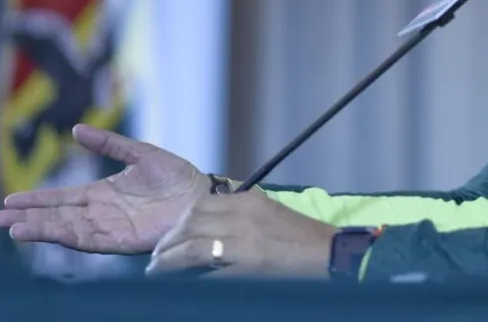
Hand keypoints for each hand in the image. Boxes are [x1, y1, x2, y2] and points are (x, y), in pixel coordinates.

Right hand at [0, 124, 208, 254]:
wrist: (202, 196)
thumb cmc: (177, 176)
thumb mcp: (141, 153)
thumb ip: (110, 143)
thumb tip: (77, 129)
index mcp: (103, 193)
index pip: (63, 198)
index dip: (37, 200)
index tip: (10, 201)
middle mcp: (102, 212)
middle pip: (58, 215)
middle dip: (30, 217)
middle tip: (1, 218)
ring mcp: (110, 227)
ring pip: (67, 229)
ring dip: (42, 229)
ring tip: (15, 228)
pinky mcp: (121, 240)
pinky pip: (88, 240)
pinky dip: (66, 237)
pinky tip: (48, 233)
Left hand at [145, 188, 336, 278]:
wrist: (329, 255)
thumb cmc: (302, 238)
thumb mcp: (269, 213)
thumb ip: (241, 214)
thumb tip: (208, 226)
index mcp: (249, 201)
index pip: (200, 205)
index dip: (179, 222)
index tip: (170, 236)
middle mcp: (243, 217)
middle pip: (190, 223)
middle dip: (168, 240)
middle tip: (157, 256)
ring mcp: (244, 242)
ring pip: (191, 247)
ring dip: (168, 260)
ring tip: (157, 271)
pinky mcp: (247, 268)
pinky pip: (207, 274)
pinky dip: (189, 280)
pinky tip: (179, 286)